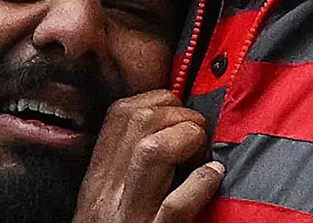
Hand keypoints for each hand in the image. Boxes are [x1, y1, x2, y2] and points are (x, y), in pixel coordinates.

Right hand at [73, 90, 223, 222]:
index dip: (154, 100)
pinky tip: (213, 175)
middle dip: (175, 113)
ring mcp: (130, 216)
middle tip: (197, 130)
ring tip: (201, 146)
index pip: (118, 115)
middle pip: (135, 124)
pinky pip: (174, 207)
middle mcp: (109, 192)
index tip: (177, 111)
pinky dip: (198, 186)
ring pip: (150, 154)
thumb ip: (123, 171)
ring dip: (183, 139)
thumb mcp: (104, 202)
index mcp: (99, 179)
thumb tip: (163, 135)